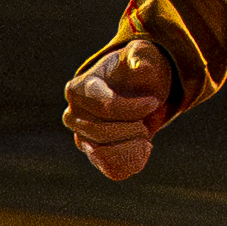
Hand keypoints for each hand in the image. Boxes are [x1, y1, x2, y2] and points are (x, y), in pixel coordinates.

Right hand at [60, 45, 179, 178]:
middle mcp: (73, 115)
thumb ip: (141, 56)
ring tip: (145, 133)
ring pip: (104, 155)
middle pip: (101, 133)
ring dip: (133, 145)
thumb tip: (140, 66)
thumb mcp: (144, 55)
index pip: (104, 107)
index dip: (133, 108)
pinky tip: (145, 147)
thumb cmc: (139, 68)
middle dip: (134, 126)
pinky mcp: (96, 155)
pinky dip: (135, 161)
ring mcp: (82, 137)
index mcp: (78, 88)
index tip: (154, 101)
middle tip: (149, 117)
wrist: (142, 90)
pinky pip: (113, 170)